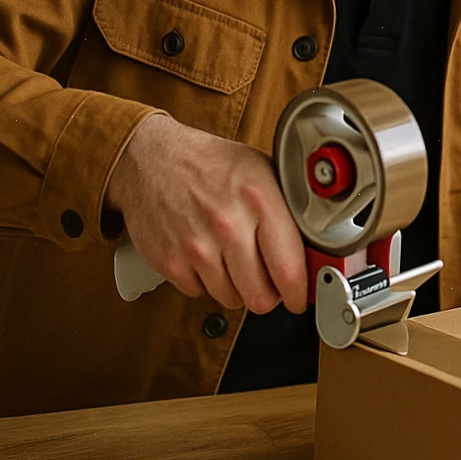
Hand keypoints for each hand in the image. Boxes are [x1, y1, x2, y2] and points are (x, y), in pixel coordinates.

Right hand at [104, 113, 308, 314]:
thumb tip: (312, 247)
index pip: (289, 268)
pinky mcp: (170, 262)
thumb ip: (286, 208)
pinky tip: (206, 255)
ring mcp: (197, 246)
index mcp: (259, 198)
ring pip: (232, 300)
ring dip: (237, 288)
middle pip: (261, 296)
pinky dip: (206, 283)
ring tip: (233, 259)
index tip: (300, 297)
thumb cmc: (208, 163)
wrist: (148, 159)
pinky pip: (201, 294)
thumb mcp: (259, 169)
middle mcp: (228, 224)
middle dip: (269, 295)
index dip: (299, 292)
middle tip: (268, 283)